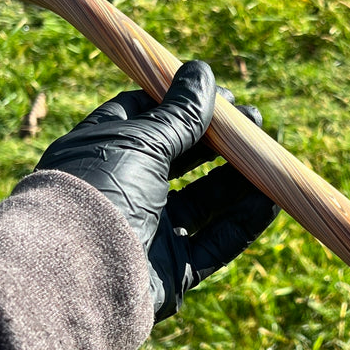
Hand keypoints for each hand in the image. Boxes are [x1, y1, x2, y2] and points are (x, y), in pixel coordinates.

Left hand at [35, 60, 277, 318]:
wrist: (77, 276)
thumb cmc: (101, 192)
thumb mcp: (142, 142)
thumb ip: (179, 113)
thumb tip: (203, 73)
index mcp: (101, 153)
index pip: (142, 117)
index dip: (181, 103)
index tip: (220, 95)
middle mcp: (122, 191)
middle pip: (178, 159)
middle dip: (218, 140)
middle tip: (254, 123)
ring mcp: (147, 233)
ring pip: (202, 201)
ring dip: (237, 178)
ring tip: (269, 155)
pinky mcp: (170, 272)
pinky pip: (214, 243)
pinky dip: (243, 221)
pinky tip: (272, 198)